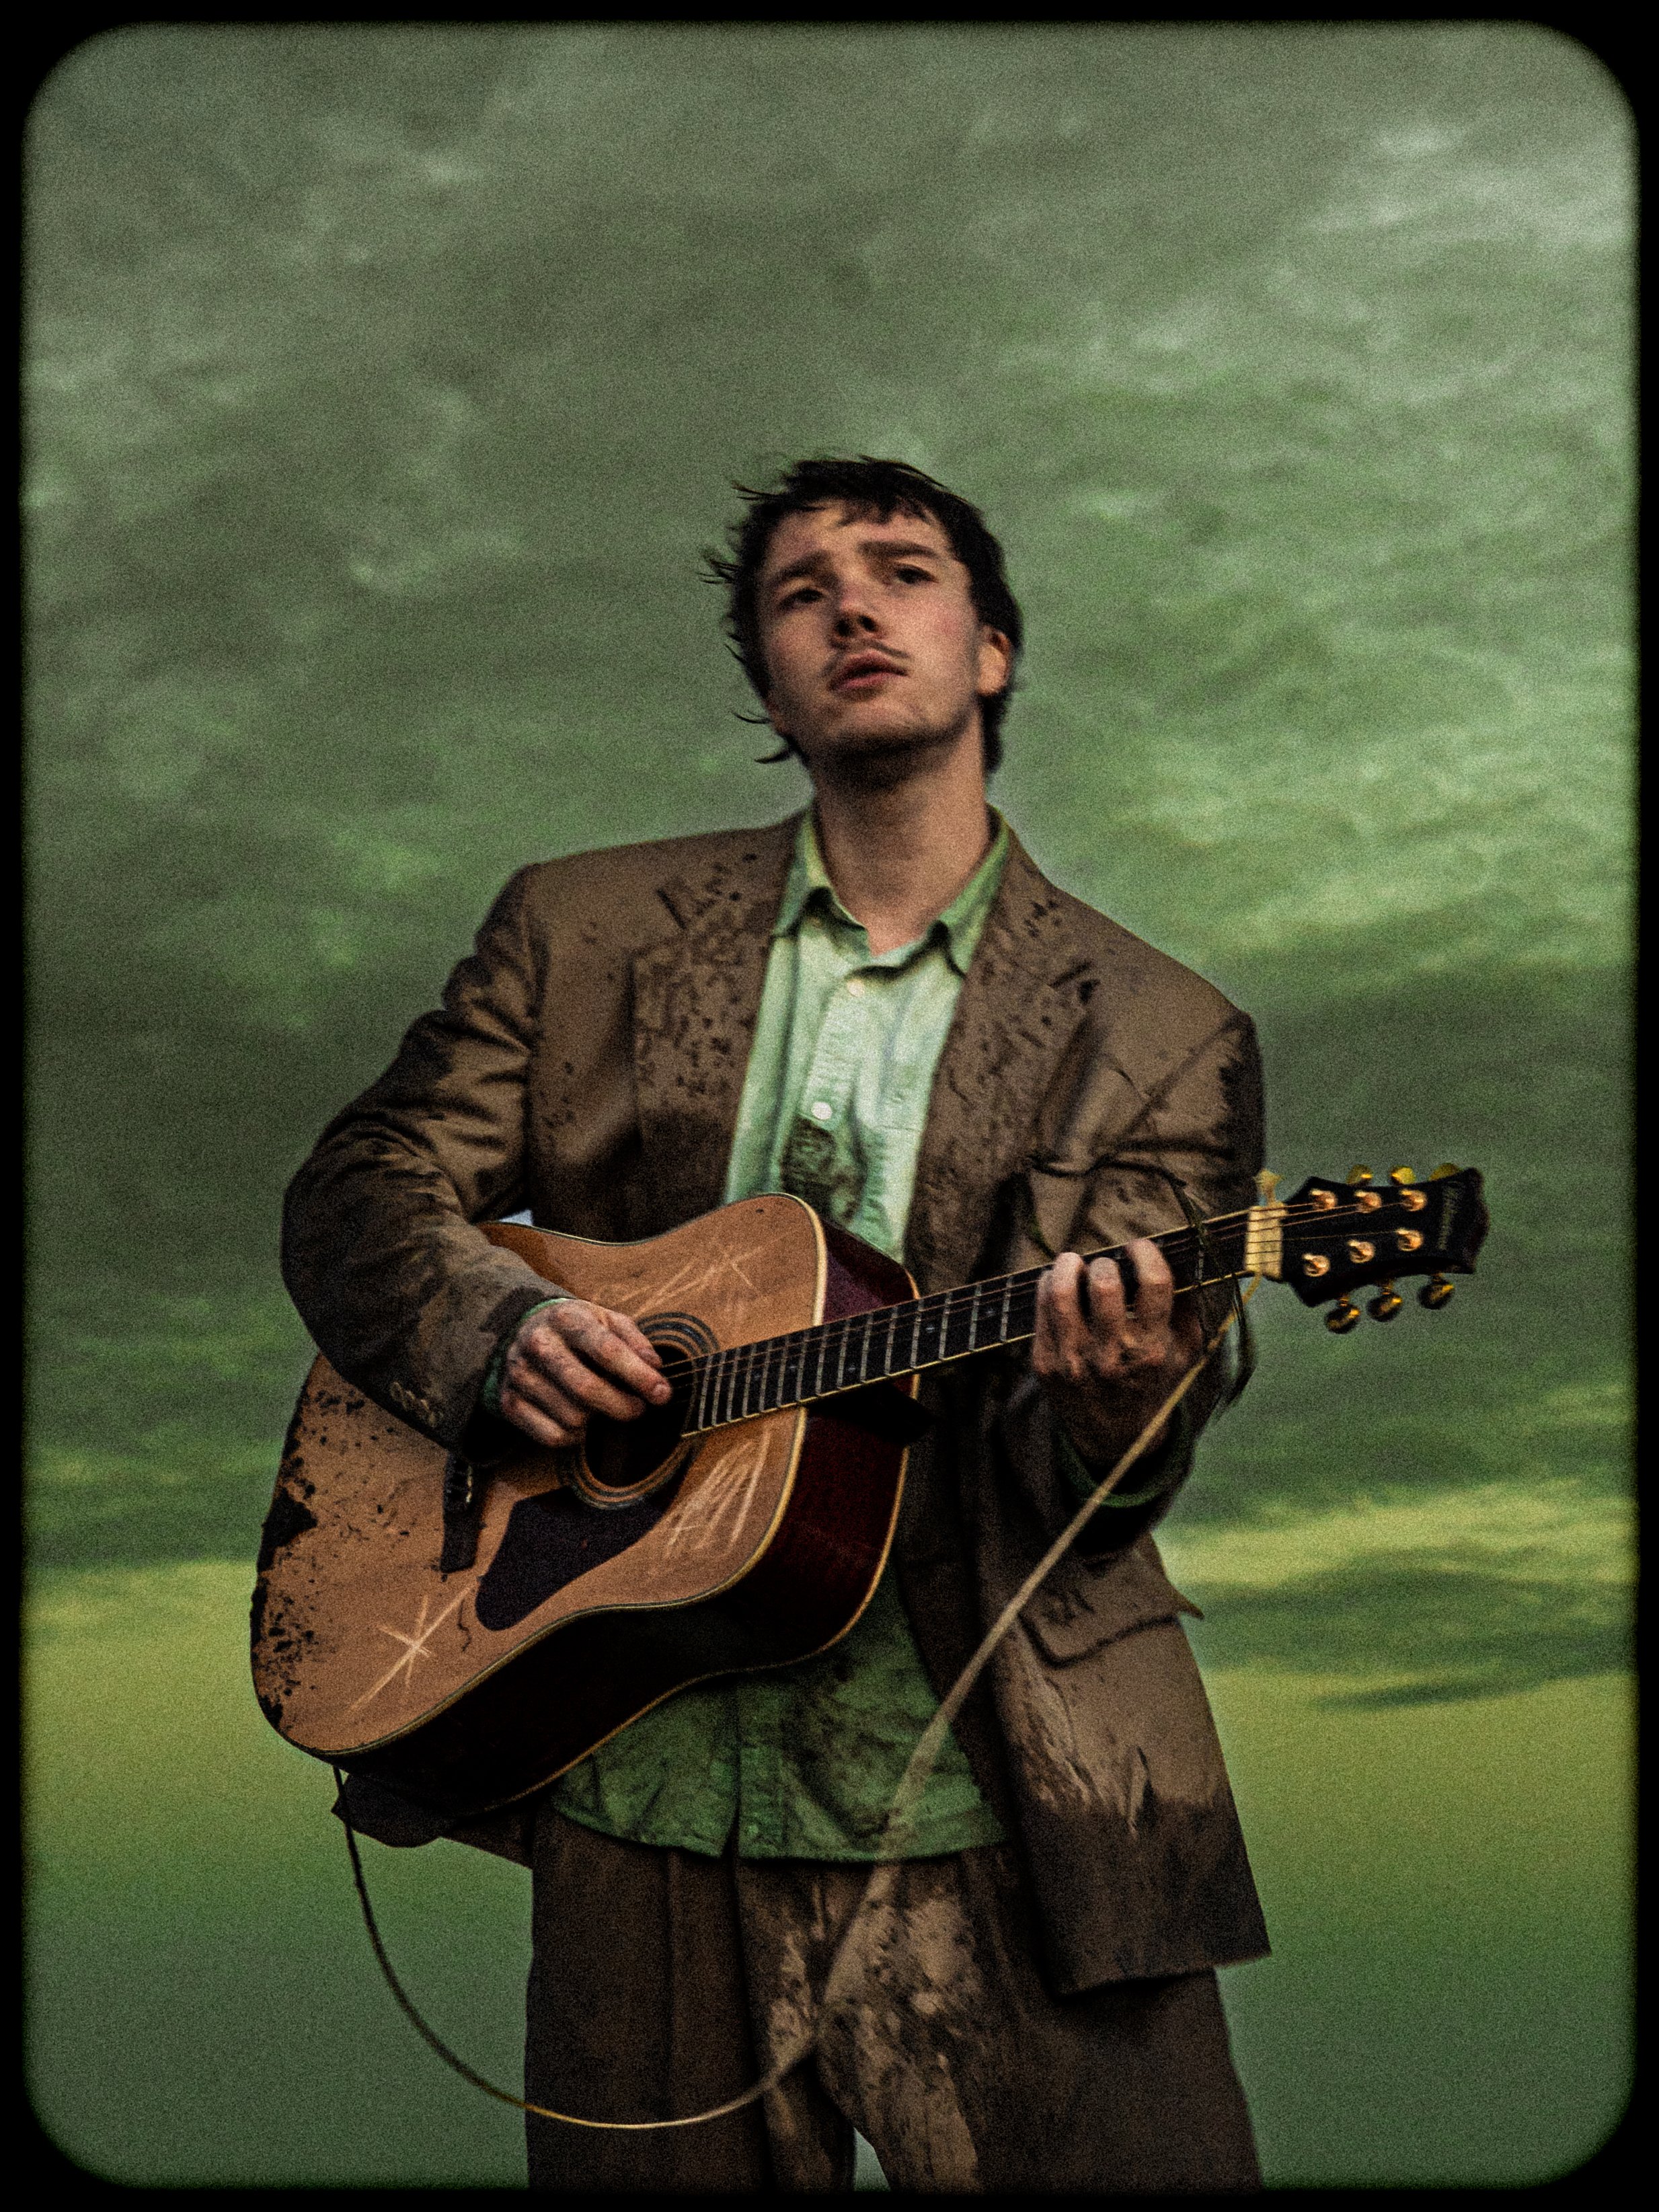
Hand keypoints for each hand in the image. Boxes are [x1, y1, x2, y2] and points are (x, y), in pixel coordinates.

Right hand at [497, 1299, 669, 1449]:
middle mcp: (539, 1344)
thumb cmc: (577, 1330)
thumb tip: (655, 1367)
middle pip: (586, 1389)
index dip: (639, 1376)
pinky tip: (581, 1422)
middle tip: (638, 1409)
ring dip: (598, 1421)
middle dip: (622, 1407)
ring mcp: (520, 1374)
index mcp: (567, 1318)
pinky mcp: (509, 1401)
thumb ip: (634, 1340)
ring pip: (571, 1418)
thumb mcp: (606, 1320)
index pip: (607, 1350)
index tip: (662, 1394)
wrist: (523, 1331)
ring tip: (603, 1407)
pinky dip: (575, 1437)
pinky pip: (552, 1436)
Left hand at [1032, 1239, 1205, 1469]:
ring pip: (1061, 1292)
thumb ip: (1186, 1307)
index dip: (1146, 1253)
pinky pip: (1040, 1309)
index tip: (1140, 1247)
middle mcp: (1112, 1355)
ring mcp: (1074, 1361)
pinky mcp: (1045, 1364)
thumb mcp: (1184, 1353)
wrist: (1115, 1439)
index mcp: (1152, 1349)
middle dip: (1106, 1264)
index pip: (1153, 1283)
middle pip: (1104, 1284)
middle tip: (1107, 1266)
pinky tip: (1057, 1283)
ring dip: (1068, 1266)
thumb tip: (1181, 1256)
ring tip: (1074, 1263)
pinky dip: (1047, 1286)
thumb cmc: (1154, 1384)